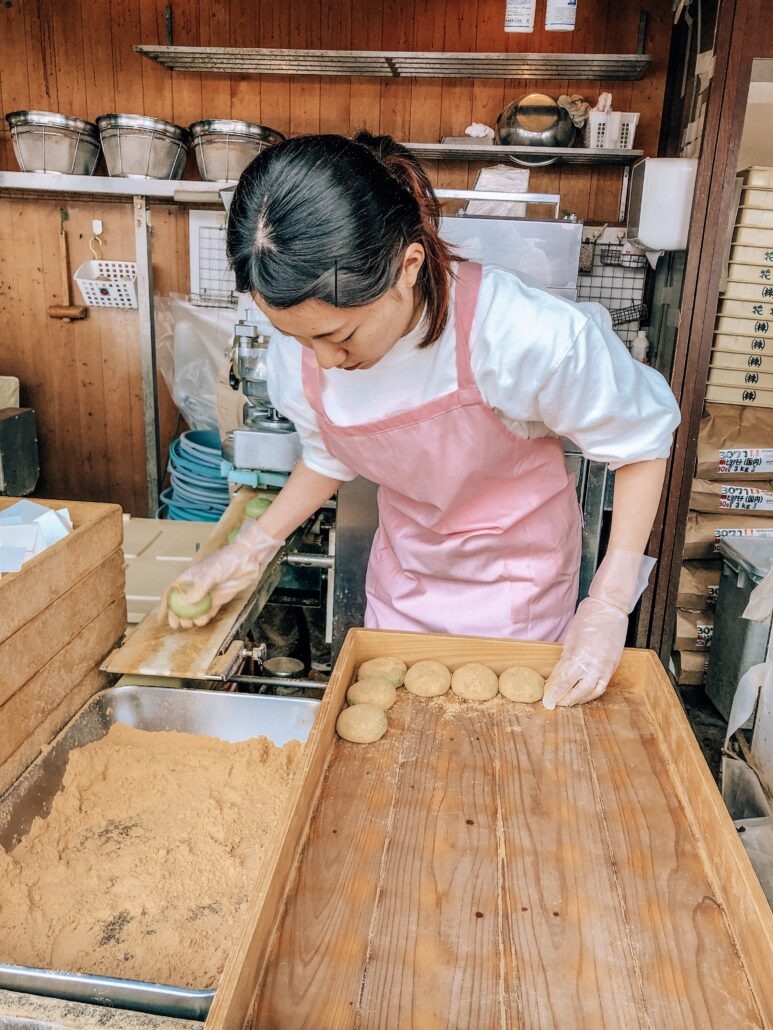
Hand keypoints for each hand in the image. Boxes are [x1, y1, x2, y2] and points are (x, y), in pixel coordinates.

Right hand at [159, 521, 281, 629]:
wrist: (247, 560)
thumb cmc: (226, 561)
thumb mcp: (210, 574)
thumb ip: (198, 588)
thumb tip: (183, 602)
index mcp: (189, 578)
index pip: (173, 592)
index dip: (166, 604)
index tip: (162, 617)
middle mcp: (196, 587)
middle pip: (182, 604)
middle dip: (178, 615)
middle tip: (178, 625)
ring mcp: (208, 594)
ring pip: (195, 610)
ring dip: (191, 618)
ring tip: (191, 623)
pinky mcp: (219, 600)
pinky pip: (209, 611)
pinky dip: (205, 617)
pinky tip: (203, 620)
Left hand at [543, 549, 655, 708]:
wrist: (610, 609)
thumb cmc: (587, 620)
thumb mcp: (570, 640)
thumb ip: (564, 661)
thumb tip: (556, 678)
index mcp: (580, 657)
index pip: (563, 681)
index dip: (553, 693)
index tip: (546, 701)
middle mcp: (595, 665)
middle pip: (577, 691)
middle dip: (564, 699)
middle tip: (554, 703)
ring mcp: (606, 667)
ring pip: (591, 692)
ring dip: (578, 699)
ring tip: (567, 701)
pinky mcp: (613, 667)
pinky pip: (602, 686)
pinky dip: (591, 693)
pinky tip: (583, 694)